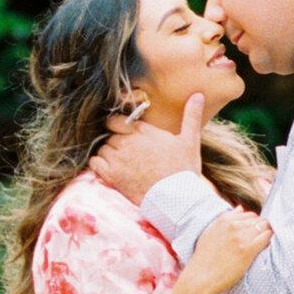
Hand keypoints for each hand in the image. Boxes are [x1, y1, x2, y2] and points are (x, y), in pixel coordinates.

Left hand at [94, 90, 208, 202]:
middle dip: (116, 142)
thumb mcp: (191, 140)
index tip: (124, 132)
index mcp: (143, 131)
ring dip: (108, 154)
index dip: (118, 126)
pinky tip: (107, 169)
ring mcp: (118, 159)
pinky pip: (95, 163)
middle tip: (127, 152)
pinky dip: (98, 164)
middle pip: (110, 136)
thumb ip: (191, 115)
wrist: (176, 198)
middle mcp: (127, 142)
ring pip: (102, 149)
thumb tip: (198, 95)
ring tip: (120, 163)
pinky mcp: (112, 175)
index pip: (116, 120)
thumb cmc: (184, 169)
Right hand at [186, 205, 272, 293]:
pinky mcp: (248, 249)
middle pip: (258, 219)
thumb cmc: (204, 257)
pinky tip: (264, 246)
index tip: (252, 232)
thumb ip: (225, 218)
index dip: (252, 223)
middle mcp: (233, 225)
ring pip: (264, 226)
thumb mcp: (211, 232)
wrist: (201, 277)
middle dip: (260, 227)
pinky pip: (266, 237)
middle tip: (258, 239)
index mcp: (224, 220)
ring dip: (266, 233)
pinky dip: (268, 240)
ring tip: (262, 243)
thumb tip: (240, 208)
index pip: (248, 214)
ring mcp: (241, 237)